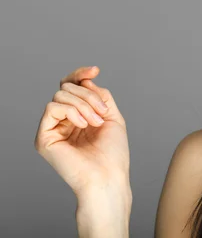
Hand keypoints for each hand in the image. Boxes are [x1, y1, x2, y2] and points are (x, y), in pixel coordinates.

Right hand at [34, 66, 129, 198]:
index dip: (81, 74)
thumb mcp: (112, 115)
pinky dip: (71, 111)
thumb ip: (99, 95)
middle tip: (102, 114)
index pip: (72, 86)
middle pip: (67, 88)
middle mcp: (63, 121)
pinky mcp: (44, 137)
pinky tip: (83, 124)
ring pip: (60, 95)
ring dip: (84, 104)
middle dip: (89, 96)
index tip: (95, 70)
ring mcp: (53, 129)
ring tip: (96, 123)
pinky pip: (52, 108)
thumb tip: (85, 78)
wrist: (108, 176)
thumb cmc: (113, 153)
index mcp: (78, 115)